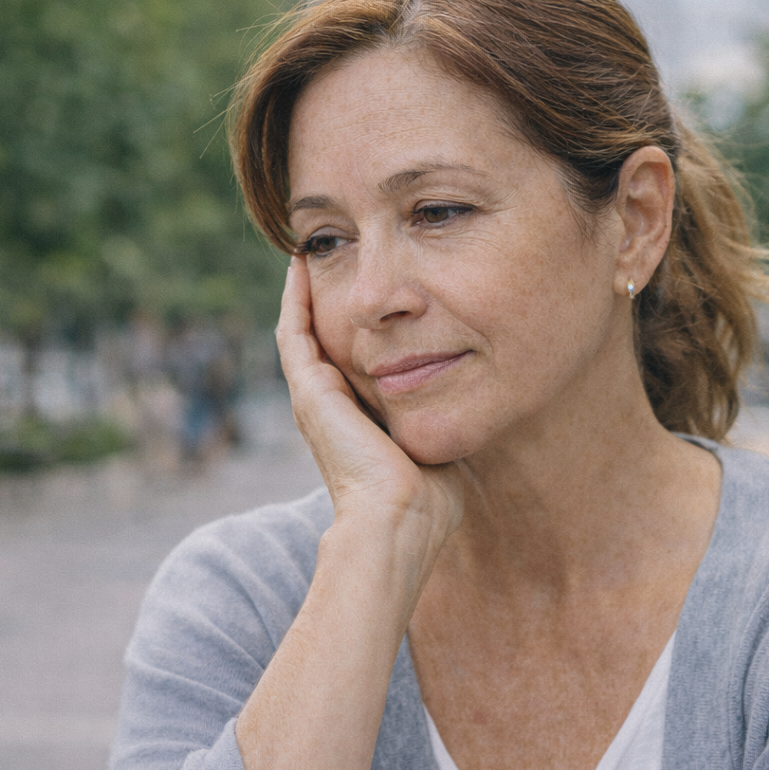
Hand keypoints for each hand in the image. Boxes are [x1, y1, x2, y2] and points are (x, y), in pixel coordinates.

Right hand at [276, 256, 463, 583]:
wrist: (400, 520)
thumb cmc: (428, 496)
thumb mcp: (437, 439)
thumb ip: (445, 414)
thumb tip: (474, 393)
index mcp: (356, 416)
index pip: (349, 356)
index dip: (355, 323)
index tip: (368, 291)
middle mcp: (328, 404)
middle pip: (321, 337)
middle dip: (326, 297)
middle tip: (333, 256)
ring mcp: (314, 396)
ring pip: (301, 329)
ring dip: (304, 291)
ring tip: (309, 249)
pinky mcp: (309, 391)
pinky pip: (294, 331)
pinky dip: (295, 298)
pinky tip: (300, 264)